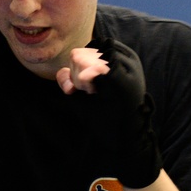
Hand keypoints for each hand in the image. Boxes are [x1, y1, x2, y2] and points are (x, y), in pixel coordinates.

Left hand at [63, 39, 161, 188]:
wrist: (127, 138)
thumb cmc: (107, 116)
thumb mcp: (85, 93)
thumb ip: (72, 78)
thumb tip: (63, 71)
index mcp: (117, 56)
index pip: (80, 52)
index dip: (76, 71)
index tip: (88, 89)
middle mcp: (123, 55)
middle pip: (77, 54)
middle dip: (76, 77)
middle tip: (93, 94)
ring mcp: (123, 64)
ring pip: (80, 59)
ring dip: (80, 81)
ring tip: (96, 95)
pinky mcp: (121, 76)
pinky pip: (90, 69)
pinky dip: (84, 81)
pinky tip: (92, 92)